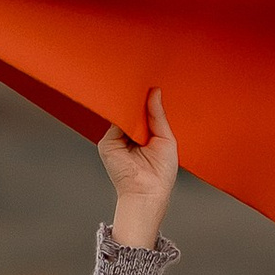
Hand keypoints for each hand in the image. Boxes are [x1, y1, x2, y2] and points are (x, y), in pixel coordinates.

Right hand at [97, 89, 177, 244]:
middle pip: (132, 110)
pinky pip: (114, 120)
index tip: (153, 84)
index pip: (144, 112)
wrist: (147, 193)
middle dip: (138, 98)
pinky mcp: (108, 142)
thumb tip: (155, 92)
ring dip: (129, 103)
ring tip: (138, 90)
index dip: (148, 100)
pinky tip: (128, 105)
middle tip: (145, 81)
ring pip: (122, 113)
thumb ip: (158, 116)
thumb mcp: (166, 138)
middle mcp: (130, 135)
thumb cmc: (160, 174)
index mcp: (145, 135)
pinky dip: (121, 112)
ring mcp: (117, 138)